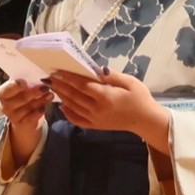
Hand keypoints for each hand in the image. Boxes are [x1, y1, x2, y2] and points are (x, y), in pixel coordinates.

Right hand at [0, 79, 53, 166]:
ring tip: (50, 95)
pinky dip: (39, 112)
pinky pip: (31, 118)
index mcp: (2, 93)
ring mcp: (12, 116)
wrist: (23, 115)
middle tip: (46, 87)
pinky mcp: (21, 124)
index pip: (7, 89)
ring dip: (41, 101)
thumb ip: (27, 82)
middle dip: (35, 92)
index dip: (15, 85)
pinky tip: (44, 107)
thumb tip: (40, 78)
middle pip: (21, 98)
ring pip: (28, 107)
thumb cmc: (22, 95)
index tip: (25, 83)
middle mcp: (5, 105)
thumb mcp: (22, 88)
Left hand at [47, 68, 169, 152]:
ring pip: (73, 107)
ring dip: (61, 97)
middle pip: (74, 95)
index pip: (81, 84)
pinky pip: (77, 120)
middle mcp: (97, 108)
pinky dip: (68, 113)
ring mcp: (95, 119)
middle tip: (49, 78)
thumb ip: (112, 76)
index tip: (57, 71)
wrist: (145, 120)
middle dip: (60, 86)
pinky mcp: (95, 126)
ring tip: (53, 87)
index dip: (67, 77)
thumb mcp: (130, 82)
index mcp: (105, 96)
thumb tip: (98, 69)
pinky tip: (62, 106)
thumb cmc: (140, 98)